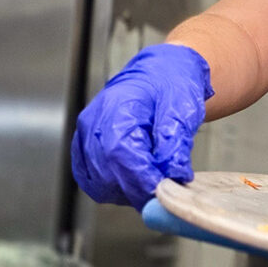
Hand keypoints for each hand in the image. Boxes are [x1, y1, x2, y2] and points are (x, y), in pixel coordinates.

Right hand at [71, 44, 212, 209]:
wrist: (159, 74)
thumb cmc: (171, 85)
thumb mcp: (182, 108)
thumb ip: (175, 143)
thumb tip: (174, 175)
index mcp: (115, 108)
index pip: (119, 153)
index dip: (142, 179)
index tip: (165, 191)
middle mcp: (93, 123)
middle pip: (105, 173)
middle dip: (138, 189)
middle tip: (166, 190)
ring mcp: (84, 137)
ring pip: (97, 183)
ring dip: (126, 192)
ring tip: (154, 181)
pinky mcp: (85, 149)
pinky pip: (92, 180)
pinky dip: (114, 188)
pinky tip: (136, 182)